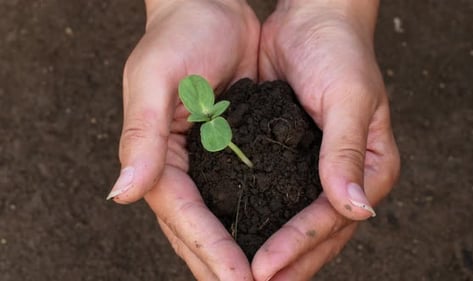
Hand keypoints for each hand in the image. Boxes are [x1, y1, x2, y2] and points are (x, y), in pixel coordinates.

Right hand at [107, 0, 259, 278]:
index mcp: (159, 155)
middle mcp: (179, 166)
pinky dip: (253, 218)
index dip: (210, 250)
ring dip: (237, 252)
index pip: (183, 215)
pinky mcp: (230, 150)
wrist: (208, 8)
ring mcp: (205, 161)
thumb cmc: (180, 34)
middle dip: (222, 265)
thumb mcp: (156, 78)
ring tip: (267, 279)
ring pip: (219, 218)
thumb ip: (142, 136)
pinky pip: (240, 193)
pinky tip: (272, 236)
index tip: (240, 280)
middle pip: (198, 229)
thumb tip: (123, 192)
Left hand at [253, 0, 399, 279]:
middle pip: (316, 234)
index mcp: (369, 167)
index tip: (263, 268)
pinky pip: (273, 196)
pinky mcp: (289, 159)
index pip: (332, 219)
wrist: (313, 20)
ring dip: (270, 249)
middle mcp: (343, 176)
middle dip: (284, 263)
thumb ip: (346, 153)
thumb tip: (357, 210)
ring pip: (293, 222)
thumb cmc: (339, 50)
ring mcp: (315, 171)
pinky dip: (257, 217)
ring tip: (237, 273)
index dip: (298, 246)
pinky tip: (234, 232)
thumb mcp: (349, 97)